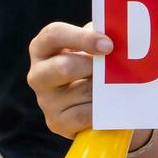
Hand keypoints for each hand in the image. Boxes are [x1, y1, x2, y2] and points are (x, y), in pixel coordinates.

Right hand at [28, 21, 113, 138]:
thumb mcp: (92, 44)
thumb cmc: (93, 62)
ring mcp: (45, 100)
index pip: (54, 35)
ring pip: (82, 91)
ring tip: (117, 83)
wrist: (93, 100)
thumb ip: (100, 35)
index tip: (109, 45)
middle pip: (63, 68)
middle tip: (115, 66)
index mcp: (43, 47)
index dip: (82, 38)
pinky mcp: (56, 122)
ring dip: (105, 88)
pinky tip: (111, 103)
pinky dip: (104, 108)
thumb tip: (119, 35)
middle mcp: (38, 74)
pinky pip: (87, 114)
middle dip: (93, 67)